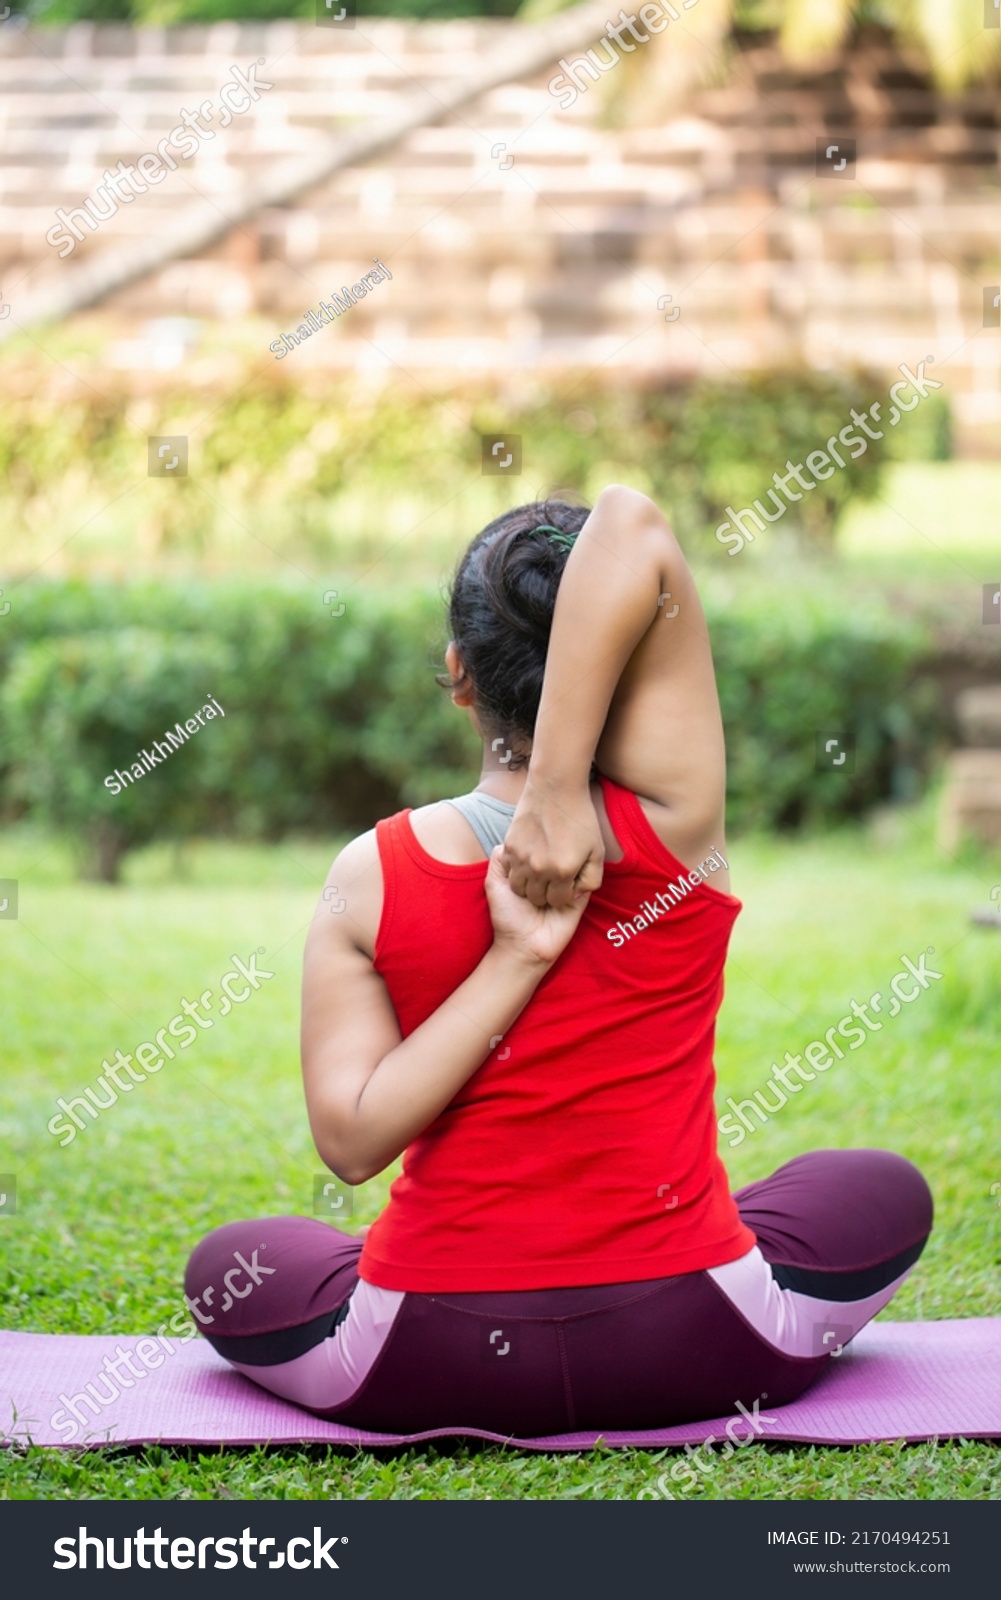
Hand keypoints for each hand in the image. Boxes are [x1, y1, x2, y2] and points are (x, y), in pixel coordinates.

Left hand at [484, 844, 590, 966]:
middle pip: (558, 854)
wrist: (523, 947)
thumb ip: (499, 860)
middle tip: (550, 850)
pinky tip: (570, 877)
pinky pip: (586, 882)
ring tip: (559, 867)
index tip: (535, 838)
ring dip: (566, 865)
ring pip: (573, 865)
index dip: (537, 842)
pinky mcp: (579, 899)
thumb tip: (510, 839)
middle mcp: (550, 876)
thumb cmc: (507, 916)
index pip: (540, 848)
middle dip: (553, 851)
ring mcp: (566, 887)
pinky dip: (579, 878)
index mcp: (533, 871)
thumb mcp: (494, 883)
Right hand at [500, 781, 604, 908]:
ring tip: (539, 871)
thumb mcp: (597, 851)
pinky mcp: (510, 847)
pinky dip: (518, 870)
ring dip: (530, 885)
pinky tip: (529, 859)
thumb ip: (591, 879)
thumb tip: (576, 894)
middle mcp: (540, 869)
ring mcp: (522, 858)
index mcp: (563, 871)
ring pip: (520, 888)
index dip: (564, 893)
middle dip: (547, 892)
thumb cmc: (581, 818)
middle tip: (553, 877)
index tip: (567, 880)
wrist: (556, 787)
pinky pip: (510, 871)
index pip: (558, 901)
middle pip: (538, 898)